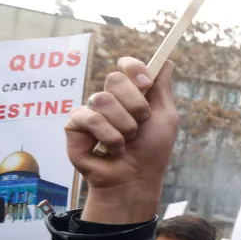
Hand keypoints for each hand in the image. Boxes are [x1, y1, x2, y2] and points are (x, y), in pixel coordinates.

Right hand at [66, 58, 177, 223]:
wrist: (135, 178)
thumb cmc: (152, 151)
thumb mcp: (166, 118)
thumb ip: (162, 89)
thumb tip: (166, 61)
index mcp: (131, 94)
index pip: (127, 65)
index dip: (135, 69)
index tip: (146, 84)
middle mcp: (110, 98)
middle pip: (115, 79)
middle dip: (134, 106)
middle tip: (140, 125)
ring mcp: (90, 110)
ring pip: (103, 100)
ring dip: (124, 126)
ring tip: (126, 142)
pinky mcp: (74, 125)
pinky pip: (91, 118)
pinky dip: (108, 136)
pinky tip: (110, 149)